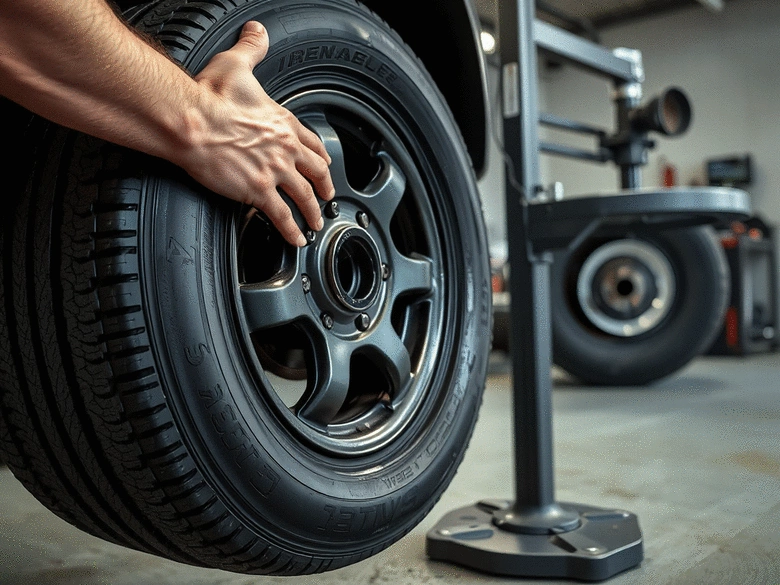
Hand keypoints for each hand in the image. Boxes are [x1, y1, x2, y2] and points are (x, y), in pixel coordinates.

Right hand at [179, 21, 334, 246]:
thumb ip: (252, 48)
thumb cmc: (209, 95)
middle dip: (324, 187)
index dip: (321, 156)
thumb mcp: (236, 64)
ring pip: (304, 197)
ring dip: (311, 213)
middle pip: (315, 172)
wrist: (191, 121)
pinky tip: (297, 240)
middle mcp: (285, 148)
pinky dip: (291, 231)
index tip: (324, 165)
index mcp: (283, 122)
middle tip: (326, 198)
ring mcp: (274, 172)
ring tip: (314, 224)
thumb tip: (258, 32)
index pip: (312, 143)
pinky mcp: (258, 192)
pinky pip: (281, 217)